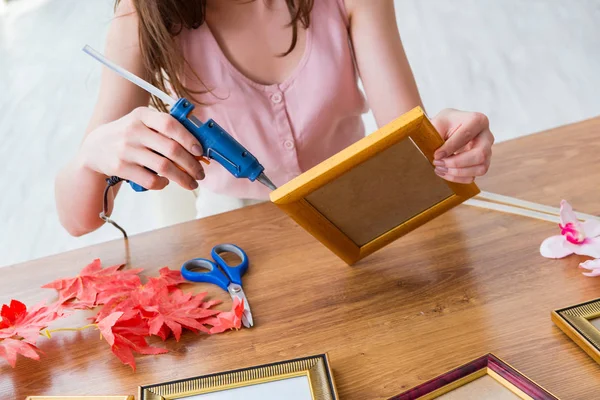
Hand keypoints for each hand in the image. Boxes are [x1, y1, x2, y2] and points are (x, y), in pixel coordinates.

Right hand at [78, 107, 204, 189]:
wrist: (94, 148)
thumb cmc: (128, 135)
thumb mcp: (142, 123)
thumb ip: (165, 129)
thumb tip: (197, 147)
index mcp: (142, 115)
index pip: (170, 124)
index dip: (189, 139)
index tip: (200, 152)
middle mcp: (133, 130)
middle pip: (171, 149)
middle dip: (191, 164)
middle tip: (200, 173)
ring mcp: (126, 149)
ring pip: (163, 167)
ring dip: (183, 178)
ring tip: (191, 183)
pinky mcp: (120, 167)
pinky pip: (150, 180)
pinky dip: (162, 184)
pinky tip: (166, 182)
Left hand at [431, 108, 493, 183]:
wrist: (449, 129)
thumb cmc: (445, 124)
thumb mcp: (438, 123)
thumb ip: (436, 135)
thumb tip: (439, 155)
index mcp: (478, 121)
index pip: (466, 135)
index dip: (450, 147)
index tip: (436, 155)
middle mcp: (487, 137)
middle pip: (480, 155)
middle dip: (456, 162)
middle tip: (438, 163)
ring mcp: (487, 152)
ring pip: (480, 169)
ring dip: (457, 173)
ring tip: (439, 169)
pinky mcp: (482, 164)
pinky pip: (473, 177)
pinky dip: (457, 178)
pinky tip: (444, 173)